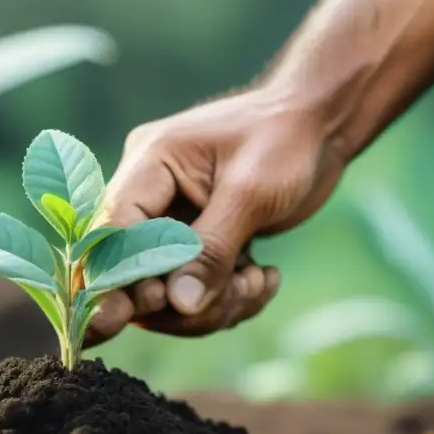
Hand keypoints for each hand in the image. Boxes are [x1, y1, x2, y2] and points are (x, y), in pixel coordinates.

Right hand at [85, 86, 345, 346]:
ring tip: (258, 283)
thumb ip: (212, 250)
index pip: (113, 229)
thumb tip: (179, 306)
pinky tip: (264, 278)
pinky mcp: (196, 242)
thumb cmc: (285, 140)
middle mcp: (151, 194)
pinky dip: (228, 297)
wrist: (320, 126)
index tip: (159, 302)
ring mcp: (172, 221)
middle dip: (182, 300)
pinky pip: (195, 290)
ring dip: (213, 303)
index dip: (124, 275)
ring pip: (165, 292)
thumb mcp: (251, 194)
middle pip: (133, 272)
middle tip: (235, 295)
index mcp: (149, 163)